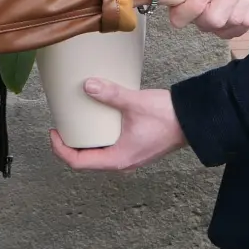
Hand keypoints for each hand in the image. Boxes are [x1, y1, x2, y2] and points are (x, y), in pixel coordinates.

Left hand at [49, 78, 184, 170]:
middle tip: (63, 126)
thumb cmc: (167, 117)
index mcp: (117, 159)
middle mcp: (122, 163)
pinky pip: (111, 148)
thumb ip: (110, 94)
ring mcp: (131, 157)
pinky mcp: (137, 148)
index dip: (61, 149)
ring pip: (99, 156)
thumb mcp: (134, 103)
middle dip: (71, 145)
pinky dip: (100, 138)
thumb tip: (87, 85)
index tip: (54, 132)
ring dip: (86, 142)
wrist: (194, 120)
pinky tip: (100, 121)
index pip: (78, 163)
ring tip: (78, 122)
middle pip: (87, 161)